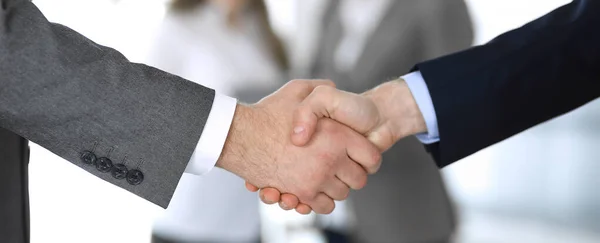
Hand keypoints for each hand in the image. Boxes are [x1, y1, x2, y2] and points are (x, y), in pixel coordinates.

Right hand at [246, 78, 426, 212]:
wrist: (238, 134)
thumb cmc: (269, 111)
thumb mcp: (300, 90)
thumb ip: (323, 89)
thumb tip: (336, 92)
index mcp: (339, 134)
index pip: (370, 158)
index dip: (367, 157)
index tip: (359, 156)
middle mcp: (331, 158)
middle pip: (358, 180)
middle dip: (351, 174)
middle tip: (340, 166)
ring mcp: (317, 178)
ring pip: (341, 194)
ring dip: (334, 188)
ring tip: (321, 176)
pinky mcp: (302, 194)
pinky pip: (323, 206)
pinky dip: (319, 202)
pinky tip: (309, 189)